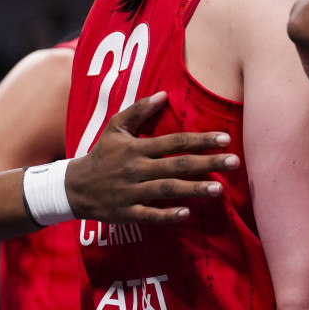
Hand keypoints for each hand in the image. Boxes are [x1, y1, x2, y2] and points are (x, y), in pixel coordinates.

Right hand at [67, 92, 239, 223]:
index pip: (175, 141)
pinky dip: (167, 214)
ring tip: (219, 189)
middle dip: (208, 163)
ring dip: (194, 189)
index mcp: (137, 147)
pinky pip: (149, 214)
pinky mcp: (127, 212)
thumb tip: (163, 94)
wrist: (74, 187)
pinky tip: (187, 212)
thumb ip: (139, 111)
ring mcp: (132, 192)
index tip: (226, 138)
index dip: (201, 140)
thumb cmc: (101, 155)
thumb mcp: (115, 128)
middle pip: (177, 165)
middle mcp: (136, 169)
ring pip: (167, 190)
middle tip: (234, 163)